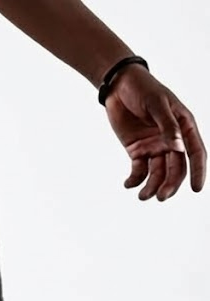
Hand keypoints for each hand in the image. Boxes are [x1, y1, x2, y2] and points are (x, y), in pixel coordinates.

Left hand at [104, 64, 206, 200]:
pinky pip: (139, 171)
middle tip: (161, 197)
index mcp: (184, 126)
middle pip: (175, 168)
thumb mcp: (157, 104)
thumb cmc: (143, 89)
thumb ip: (167, 126)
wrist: (119, 86)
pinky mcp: (137, 151)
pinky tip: (128, 184)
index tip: (196, 189)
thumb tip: (177, 147)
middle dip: (170, 184)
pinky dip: (134, 180)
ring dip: (152, 187)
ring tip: (142, 196)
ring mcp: (154, 146)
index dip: (198, 171)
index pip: (195, 152)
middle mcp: (172, 139)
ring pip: (157, 173)